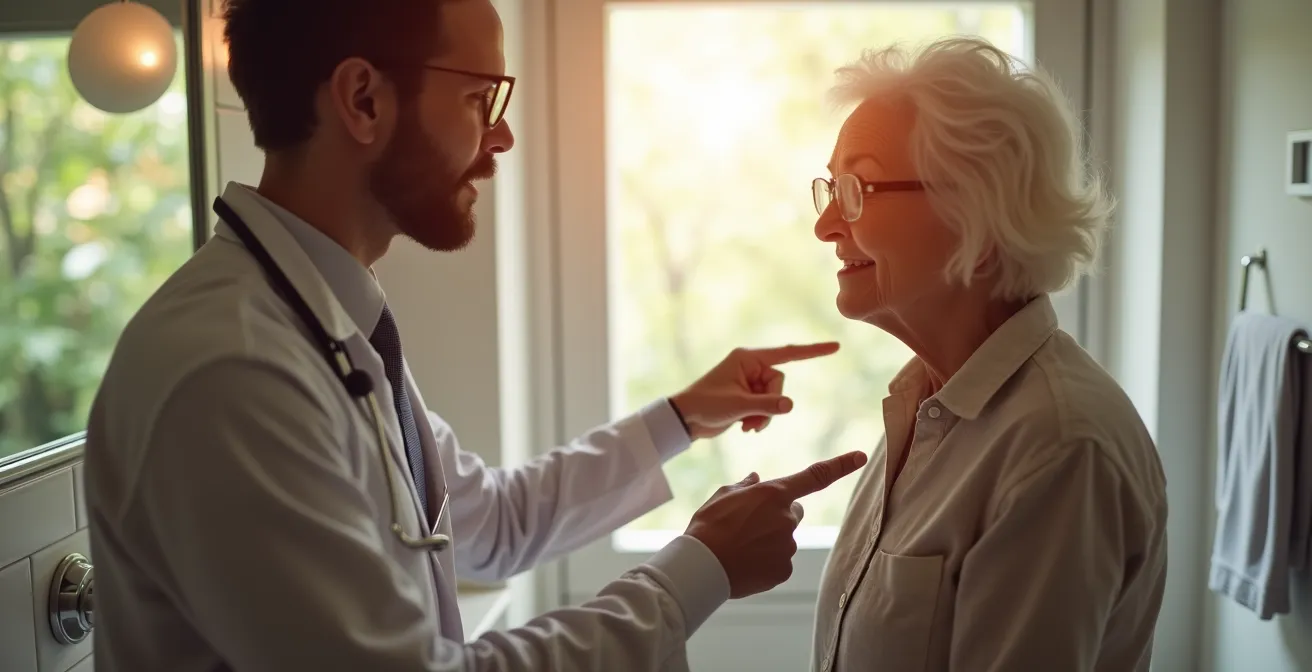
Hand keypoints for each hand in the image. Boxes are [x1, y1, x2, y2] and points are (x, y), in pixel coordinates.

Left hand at [670, 342, 840, 439]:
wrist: (685, 419)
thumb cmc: (705, 405)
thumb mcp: (737, 406)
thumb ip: (766, 406)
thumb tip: (790, 405)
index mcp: (748, 358)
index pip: (787, 353)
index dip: (812, 351)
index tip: (835, 347)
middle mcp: (751, 367)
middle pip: (780, 384)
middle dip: (770, 405)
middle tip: (751, 419)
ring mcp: (750, 382)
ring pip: (775, 398)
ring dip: (764, 416)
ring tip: (746, 426)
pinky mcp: (748, 396)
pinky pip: (767, 407)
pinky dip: (759, 419)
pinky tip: (745, 428)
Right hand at [684, 451, 867, 598]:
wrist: (703, 565)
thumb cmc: (709, 526)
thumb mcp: (723, 495)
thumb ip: (745, 485)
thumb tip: (756, 478)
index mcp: (773, 494)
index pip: (816, 476)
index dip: (841, 465)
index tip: (860, 456)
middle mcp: (787, 518)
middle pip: (794, 511)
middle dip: (778, 514)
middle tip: (750, 524)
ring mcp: (788, 545)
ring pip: (784, 538)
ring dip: (769, 539)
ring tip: (741, 546)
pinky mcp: (784, 569)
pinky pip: (780, 561)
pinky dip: (766, 561)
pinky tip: (746, 561)